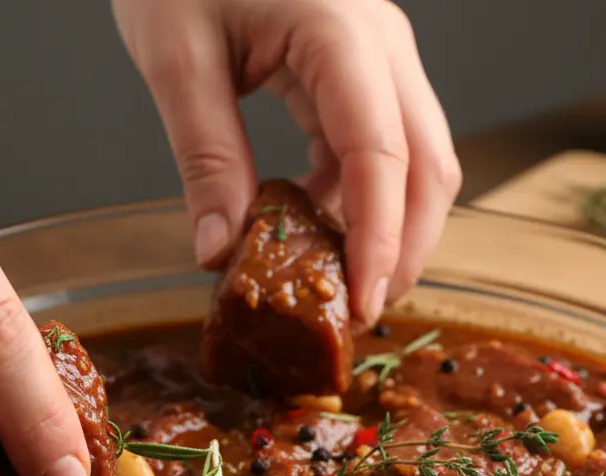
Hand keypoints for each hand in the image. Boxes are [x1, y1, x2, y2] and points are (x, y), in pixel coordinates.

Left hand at [113, 0, 461, 325]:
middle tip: (359, 312)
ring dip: (390, 226)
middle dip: (404, 247)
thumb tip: (219, 250)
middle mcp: (382, 43)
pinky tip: (316, 227)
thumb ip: (206, 155)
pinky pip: (384, 144)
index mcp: (340, 32)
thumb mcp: (176, 56)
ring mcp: (381, 53)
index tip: (360, 305)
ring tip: (339, 283)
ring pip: (420, 159)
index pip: (382, 155)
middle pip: (429, 165)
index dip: (378, 241)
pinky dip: (360, 197)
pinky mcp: (364, 67)